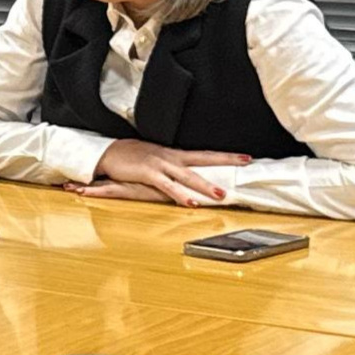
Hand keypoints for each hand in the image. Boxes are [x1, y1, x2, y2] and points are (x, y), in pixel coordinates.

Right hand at [89, 138, 253, 205]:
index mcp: (174, 154)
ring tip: (221, 195)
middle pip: (203, 158)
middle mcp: (171, 157)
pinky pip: (168, 186)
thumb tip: (189, 174)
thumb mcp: (156, 160)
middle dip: (225, 161)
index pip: (205, 154)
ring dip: (205, 185)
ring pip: (188, 176)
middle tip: (246, 163)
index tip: (245, 157)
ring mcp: (160, 164)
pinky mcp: (148, 173)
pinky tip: (191, 202)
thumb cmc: (132, 158)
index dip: (225, 155)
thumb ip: (173, 168)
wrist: (108, 152)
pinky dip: (180, 195)